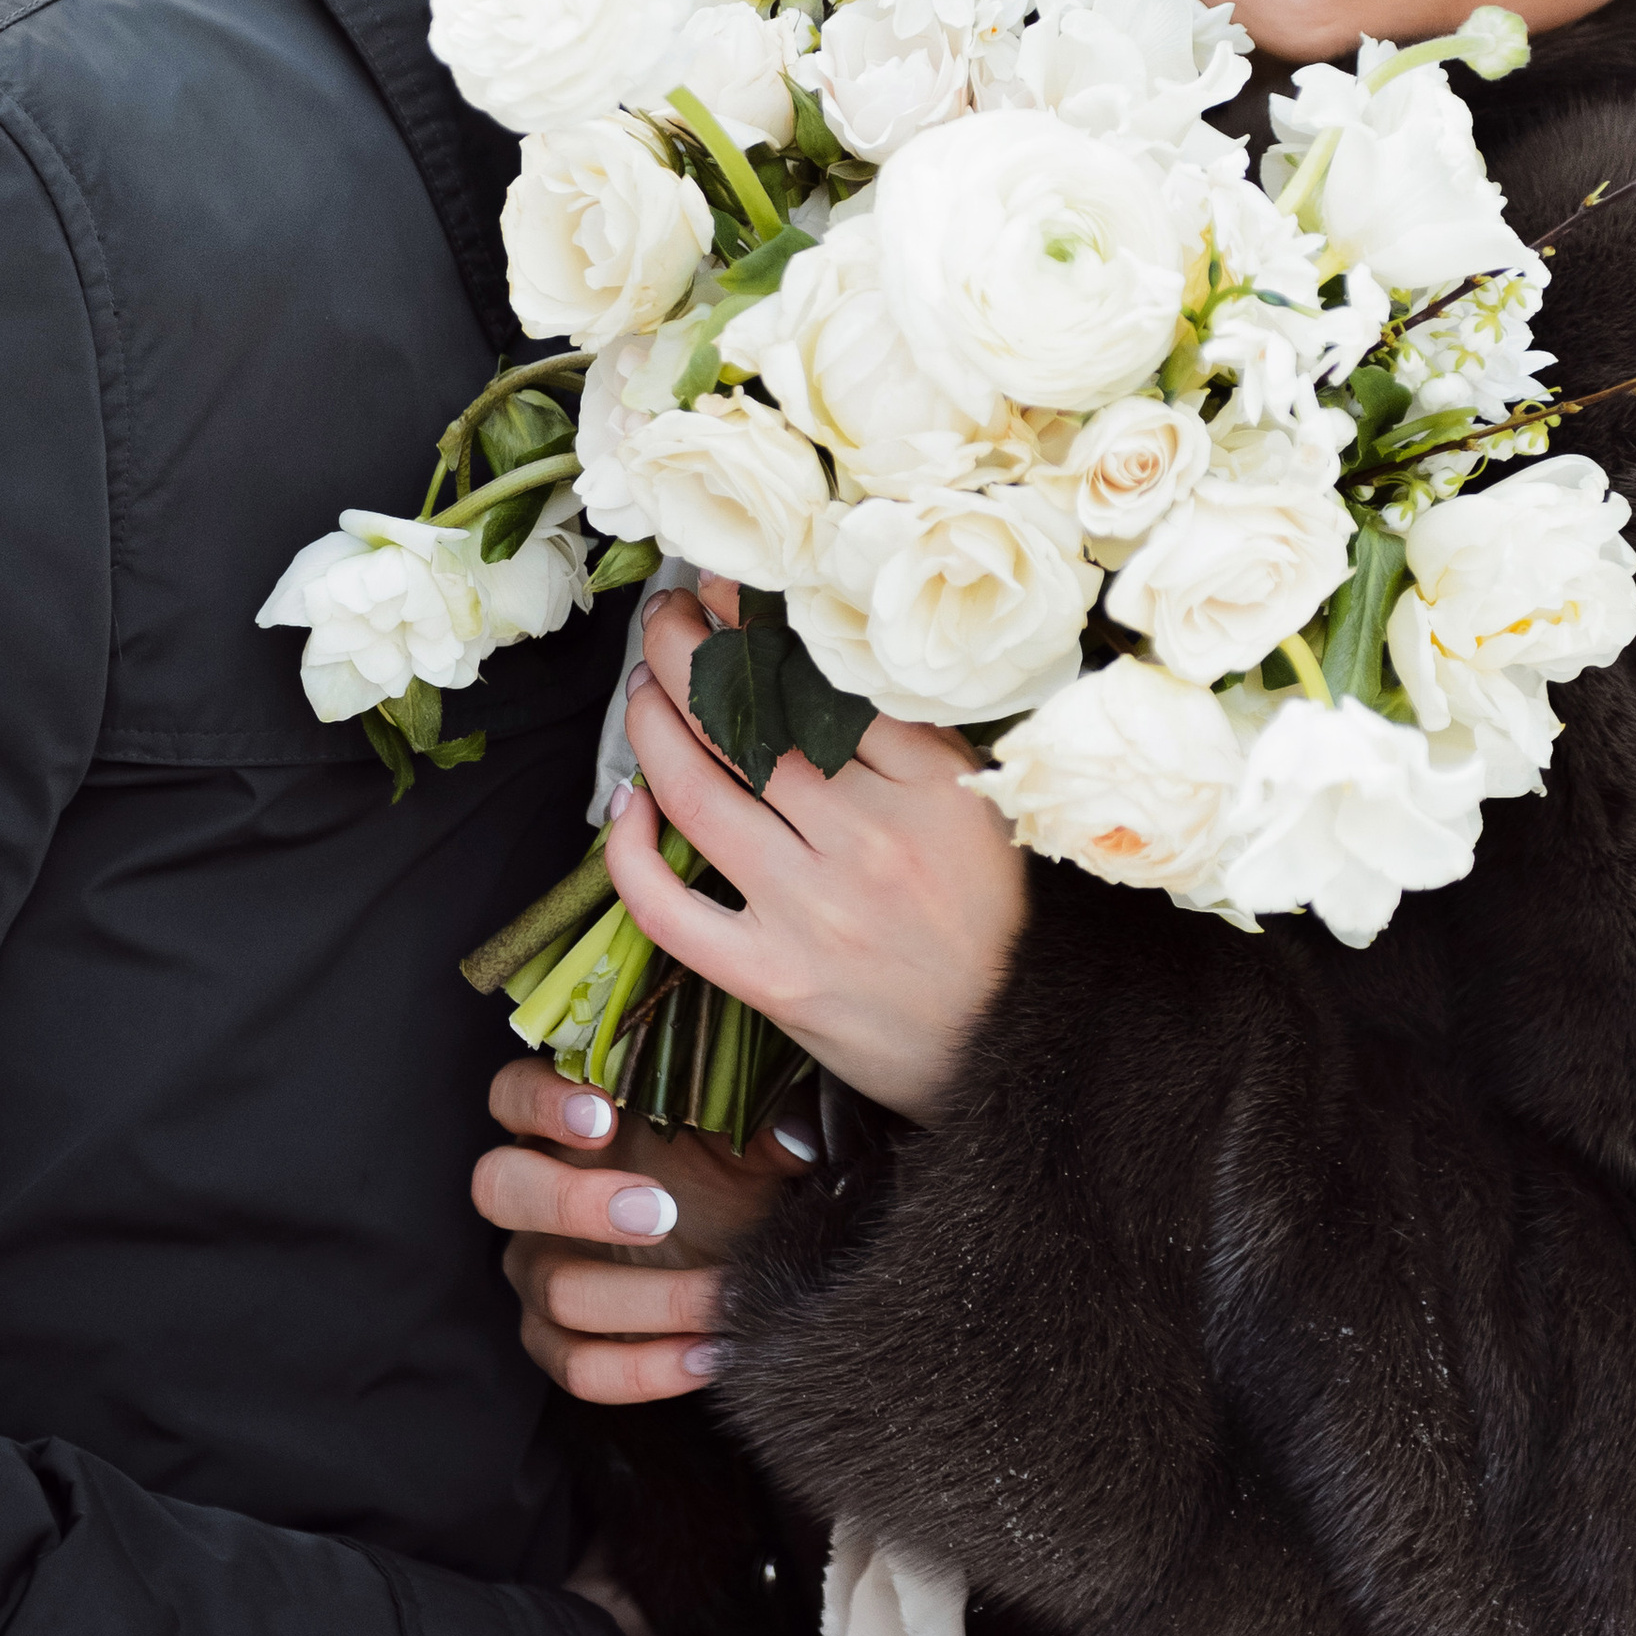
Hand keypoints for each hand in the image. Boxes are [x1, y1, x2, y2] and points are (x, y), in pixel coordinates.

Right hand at [474, 1058, 815, 1404]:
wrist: (734, 1254)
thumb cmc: (721, 1178)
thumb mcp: (741, 1146)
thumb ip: (757, 1128)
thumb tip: (793, 1138)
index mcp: (564, 1126)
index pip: (513, 1095)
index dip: (544, 1103)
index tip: (605, 1117)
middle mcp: (534, 1193)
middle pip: (500, 1189)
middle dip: (573, 1200)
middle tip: (658, 1210)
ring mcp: (538, 1269)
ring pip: (553, 1289)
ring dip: (645, 1298)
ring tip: (722, 1296)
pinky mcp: (559, 1340)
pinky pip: (579, 1368)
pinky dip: (645, 1369)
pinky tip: (708, 1354)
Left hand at [606, 583, 1025, 1121]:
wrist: (1012, 1047)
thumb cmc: (991, 920)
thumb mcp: (978, 808)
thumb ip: (909, 740)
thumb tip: (816, 658)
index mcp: (931, 787)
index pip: (821, 679)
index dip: (756, 622)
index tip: (723, 588)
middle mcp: (870, 841)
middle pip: (749, 723)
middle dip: (686, 652)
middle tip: (665, 620)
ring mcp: (814, 912)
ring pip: (699, 793)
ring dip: (652, 725)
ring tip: (643, 690)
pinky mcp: (771, 978)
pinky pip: (668, 906)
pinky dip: (626, 848)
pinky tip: (623, 805)